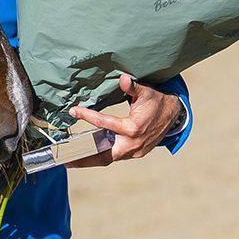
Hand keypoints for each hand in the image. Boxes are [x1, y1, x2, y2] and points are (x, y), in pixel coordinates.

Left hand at [65, 73, 180, 167]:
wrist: (174, 115)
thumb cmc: (156, 101)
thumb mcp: (146, 91)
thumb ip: (133, 87)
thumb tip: (123, 78)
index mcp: (133, 128)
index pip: (104, 123)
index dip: (87, 116)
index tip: (73, 110)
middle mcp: (133, 144)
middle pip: (103, 156)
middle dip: (84, 158)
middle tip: (64, 159)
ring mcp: (134, 152)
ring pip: (108, 158)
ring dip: (90, 159)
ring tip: (70, 160)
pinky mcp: (135, 153)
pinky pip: (114, 156)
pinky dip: (101, 155)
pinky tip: (87, 153)